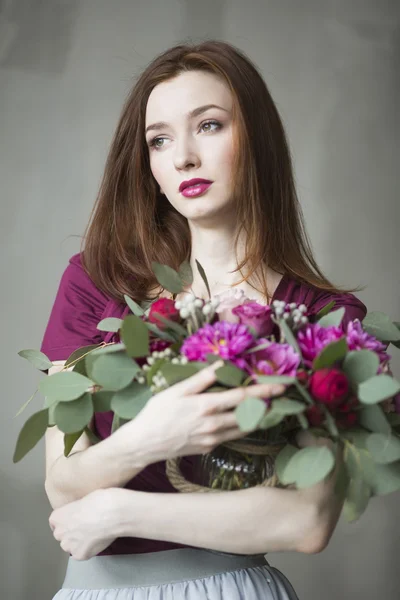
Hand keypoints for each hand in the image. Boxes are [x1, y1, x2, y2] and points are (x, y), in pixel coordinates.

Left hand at [48, 489, 117, 560]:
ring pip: (71, 546)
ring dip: (78, 543)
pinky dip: (88, 549)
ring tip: (93, 535)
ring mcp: (69, 546)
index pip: (56, 522)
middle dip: (72, 533)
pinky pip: (81, 554)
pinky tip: (97, 541)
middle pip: (62, 535)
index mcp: (57, 517)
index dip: (67, 521)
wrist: (112, 513)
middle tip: (87, 527)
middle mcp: (59, 533)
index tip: (76, 519)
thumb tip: (82, 515)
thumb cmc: (100, 501)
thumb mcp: (83, 500)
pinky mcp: (80, 555)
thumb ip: (76, 511)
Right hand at [114, 361, 285, 463]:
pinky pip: (230, 436)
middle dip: (268, 405)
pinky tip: (243, 419)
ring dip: (258, 417)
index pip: (242, 397)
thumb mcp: (176, 391)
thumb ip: (202, 379)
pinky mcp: (209, 448)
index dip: (264, 391)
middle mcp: (214, 424)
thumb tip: (222, 364)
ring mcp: (213, 439)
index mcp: (206, 406)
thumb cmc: (157, 412)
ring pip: (243, 428)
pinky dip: (240, 427)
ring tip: (269, 407)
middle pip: (249, 414)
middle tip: (282, 396)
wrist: (144, 444)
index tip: (281, 386)